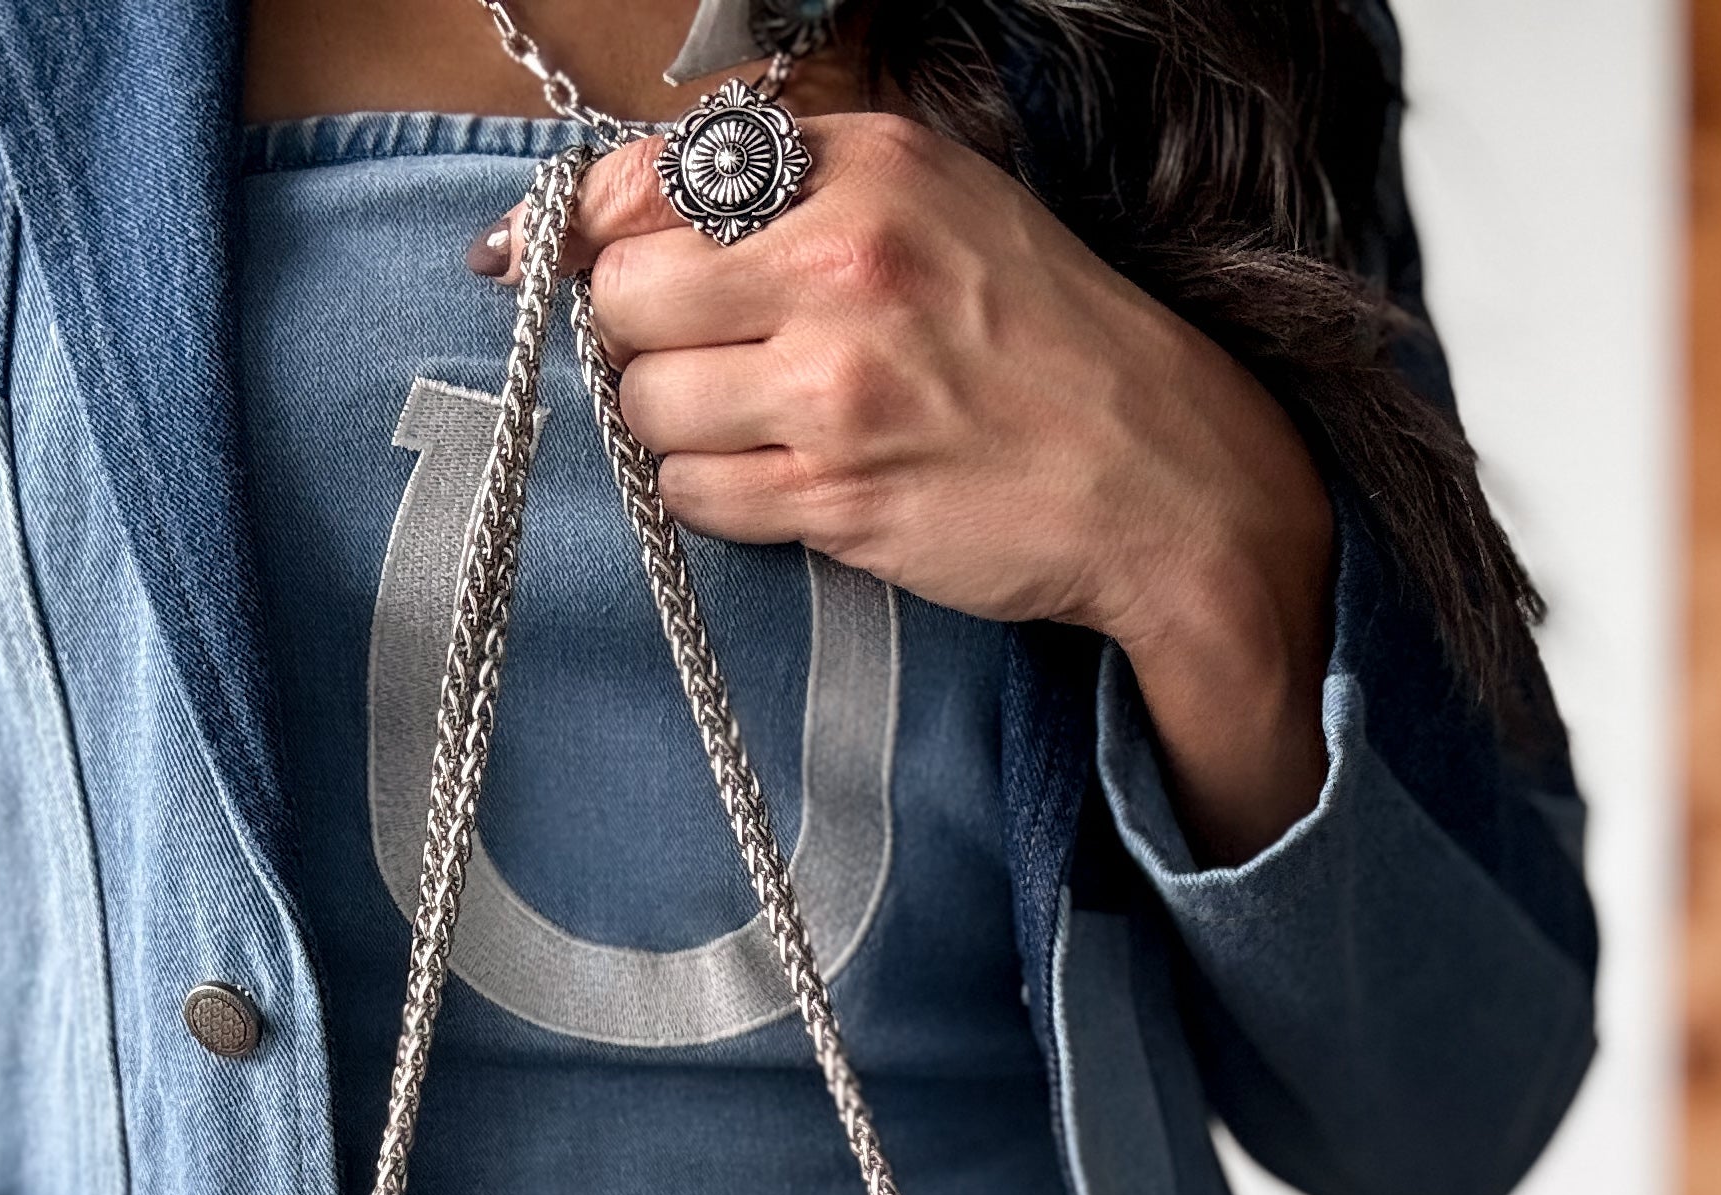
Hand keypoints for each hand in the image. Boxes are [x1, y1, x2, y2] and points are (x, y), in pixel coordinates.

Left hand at [489, 118, 1335, 864]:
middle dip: (637, 341)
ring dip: (678, 428)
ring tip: (760, 428)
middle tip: (701, 364)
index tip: (552, 266)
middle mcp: (843, 262)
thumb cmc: (1051, 348)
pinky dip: (713, 497)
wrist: (1168, 479)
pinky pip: (694, 496)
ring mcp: (836, 386)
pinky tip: (783, 483)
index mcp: (865, 170)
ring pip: (646, 405)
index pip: (643, 183)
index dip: (579, 236)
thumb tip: (626, 220)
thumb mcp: (942, 208)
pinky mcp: (835, 496)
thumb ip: (795, 197)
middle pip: (623, 298)